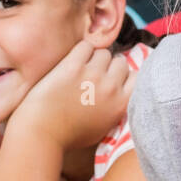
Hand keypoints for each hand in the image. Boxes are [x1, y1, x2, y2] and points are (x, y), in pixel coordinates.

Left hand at [9, 41, 134, 151]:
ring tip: (82, 71)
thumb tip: (123, 88)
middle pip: (120, 62)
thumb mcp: (105, 126)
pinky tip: (73, 63)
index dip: (125, 77)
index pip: (138, 77)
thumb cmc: (71, 134)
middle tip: (95, 76)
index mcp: (122, 104)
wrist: (42, 132)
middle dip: (110, 67)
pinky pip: (86, 46)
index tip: (115, 81)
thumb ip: (118, 107)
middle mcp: (111, 87)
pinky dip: (81, 52)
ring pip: (104, 53)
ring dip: (95, 59)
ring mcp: (92, 75)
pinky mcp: (73, 66)